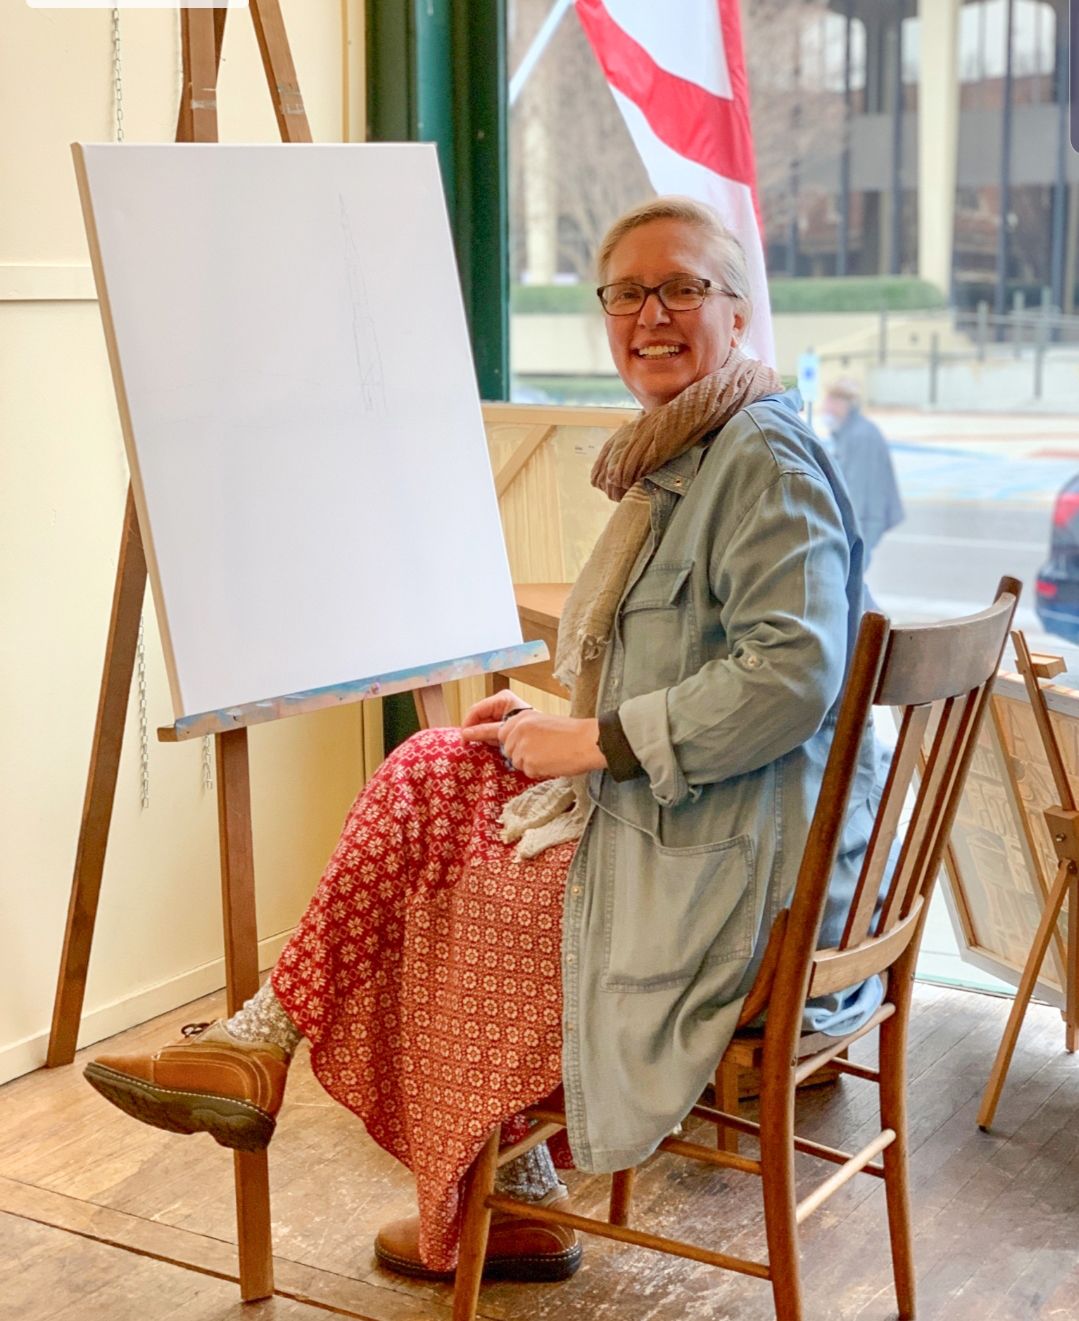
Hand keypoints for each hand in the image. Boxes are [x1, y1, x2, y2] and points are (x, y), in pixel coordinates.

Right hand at [460, 690, 531, 742]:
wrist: (545, 739)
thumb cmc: (529, 729)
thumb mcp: (503, 729)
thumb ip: (484, 731)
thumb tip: (465, 734)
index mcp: (502, 699)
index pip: (477, 709)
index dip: (467, 723)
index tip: (463, 738)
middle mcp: (501, 702)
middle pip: (479, 717)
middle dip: (476, 730)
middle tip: (473, 744)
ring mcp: (502, 712)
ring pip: (483, 724)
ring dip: (483, 736)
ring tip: (490, 743)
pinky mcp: (503, 722)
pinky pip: (490, 729)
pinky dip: (490, 738)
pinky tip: (495, 743)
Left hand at [462, 710, 607, 779]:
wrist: (587, 741)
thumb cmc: (568, 734)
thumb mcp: (540, 723)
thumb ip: (521, 731)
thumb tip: (504, 745)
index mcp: (519, 717)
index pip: (491, 726)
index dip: (476, 731)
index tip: (464, 734)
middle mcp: (515, 730)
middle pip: (505, 748)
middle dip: (518, 752)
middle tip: (539, 751)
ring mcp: (520, 746)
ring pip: (516, 761)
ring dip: (530, 762)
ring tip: (551, 753)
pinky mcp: (527, 761)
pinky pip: (527, 771)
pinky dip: (538, 770)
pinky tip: (552, 762)